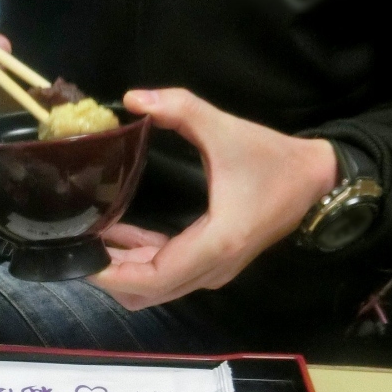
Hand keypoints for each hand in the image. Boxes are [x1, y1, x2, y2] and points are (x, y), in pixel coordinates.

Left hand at [91, 89, 337, 309]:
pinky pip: (169, 276)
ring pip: (156, 290)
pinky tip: (117, 235)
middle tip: (76, 244)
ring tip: (91, 239)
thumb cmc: (272, 159)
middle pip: (148, 293)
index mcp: (216, 243)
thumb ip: (180, 108)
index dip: (113, 274)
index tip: (81, 258)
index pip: (153, 278)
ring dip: (124, 271)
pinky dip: (141, 264)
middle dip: (110, 275)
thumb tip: (133, 98)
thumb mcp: (225, 128)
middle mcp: (213, 269)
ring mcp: (214, 272)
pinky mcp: (214, 266)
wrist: (315, 180)